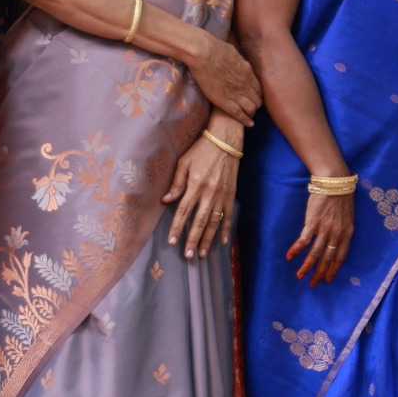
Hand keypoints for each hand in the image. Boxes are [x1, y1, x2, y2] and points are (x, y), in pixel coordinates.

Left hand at [163, 128, 238, 257]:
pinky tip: (223, 241)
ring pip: (215, 222)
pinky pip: (229, 215)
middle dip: (193, 239)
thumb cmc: (202, 149)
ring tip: (202, 253)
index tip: (173, 242)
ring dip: (208, 239)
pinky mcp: (231, 194)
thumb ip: (176, 182)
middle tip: (189, 256)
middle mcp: (210, 193)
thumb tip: (166, 200)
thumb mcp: (184, 162)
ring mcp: (222, 195)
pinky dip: (226, 229)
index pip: (184, 211)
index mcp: (195, 185)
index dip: (178, 227)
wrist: (226, 140)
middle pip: (200, 221)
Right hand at [189, 35, 261, 124]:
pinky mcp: (224, 100)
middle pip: (257, 100)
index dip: (257, 94)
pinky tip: (249, 124)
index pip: (258, 88)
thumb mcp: (234, 52)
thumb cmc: (214, 48)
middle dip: (256, 105)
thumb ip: (238, 61)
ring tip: (249, 116)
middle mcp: (246, 84)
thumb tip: (237, 61)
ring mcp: (236, 93)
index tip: (254, 97)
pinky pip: (238, 114)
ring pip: (251, 108)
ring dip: (251, 113)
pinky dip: (245, 120)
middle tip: (252, 108)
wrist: (204, 53)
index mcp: (248, 72)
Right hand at [286, 190, 354, 285]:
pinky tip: (290, 257)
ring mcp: (324, 229)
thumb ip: (343, 229)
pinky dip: (296, 250)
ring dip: (307, 266)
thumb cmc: (342, 196)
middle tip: (313, 284)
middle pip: (327, 258)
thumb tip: (335, 240)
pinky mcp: (312, 222)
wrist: (335, 182)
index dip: (334, 269)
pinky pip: (304, 240)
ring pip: (315, 253)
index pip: (340, 256)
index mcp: (347, 233)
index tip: (328, 280)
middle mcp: (336, 234)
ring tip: (300, 276)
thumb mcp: (348, 216)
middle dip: (320, 273)